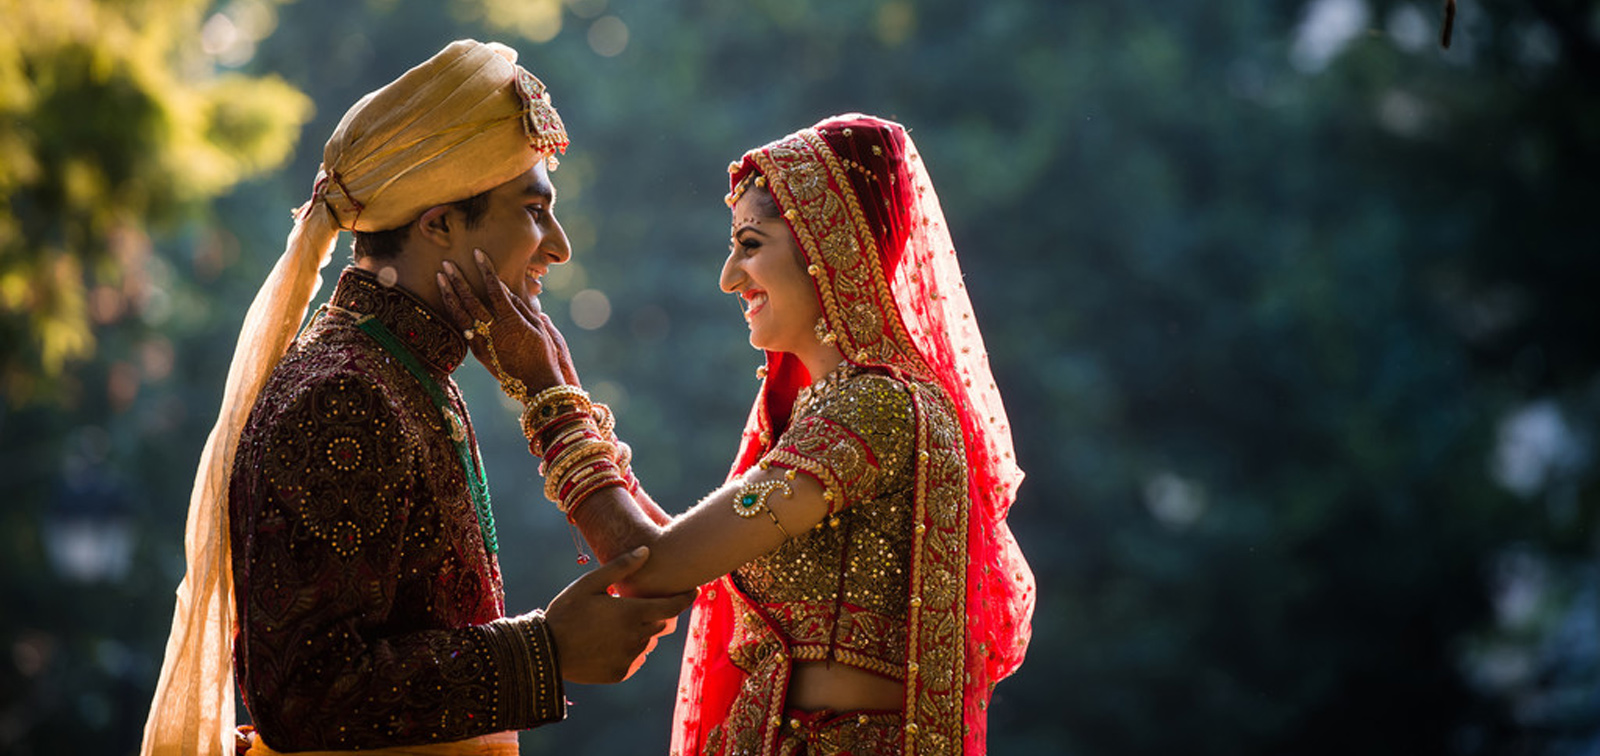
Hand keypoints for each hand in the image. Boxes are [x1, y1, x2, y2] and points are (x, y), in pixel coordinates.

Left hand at [436, 249, 573, 392]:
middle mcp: (494, 330)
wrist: (536, 384)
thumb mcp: (539, 328)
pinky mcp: (478, 353)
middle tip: (447, 263)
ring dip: (449, 295)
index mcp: (511, 321)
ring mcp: (483, 342)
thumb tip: (504, 288)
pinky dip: (454, 314)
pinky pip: (462, 329)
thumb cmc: (543, 354)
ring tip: (440, 278)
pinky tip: (448, 302)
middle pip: (470, 299)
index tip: (478, 254)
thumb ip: (520, 307)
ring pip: (460, 314)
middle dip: (458, 279)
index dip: (485, 270)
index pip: (494, 289)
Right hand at [543, 546, 695, 683]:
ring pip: (649, 641)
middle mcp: (637, 638)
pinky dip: (630, 649)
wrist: (545, 651)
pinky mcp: (621, 673)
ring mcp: (630, 658)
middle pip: (662, 623)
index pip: (673, 606)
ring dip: (642, 631)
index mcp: (632, 613)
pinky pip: (636, 658)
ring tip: (615, 624)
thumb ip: (621, 567)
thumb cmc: (567, 611)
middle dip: (659, 613)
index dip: (687, 598)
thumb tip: (647, 550)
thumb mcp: (590, 583)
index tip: (694, 590)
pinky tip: (609, 641)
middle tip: (640, 604)